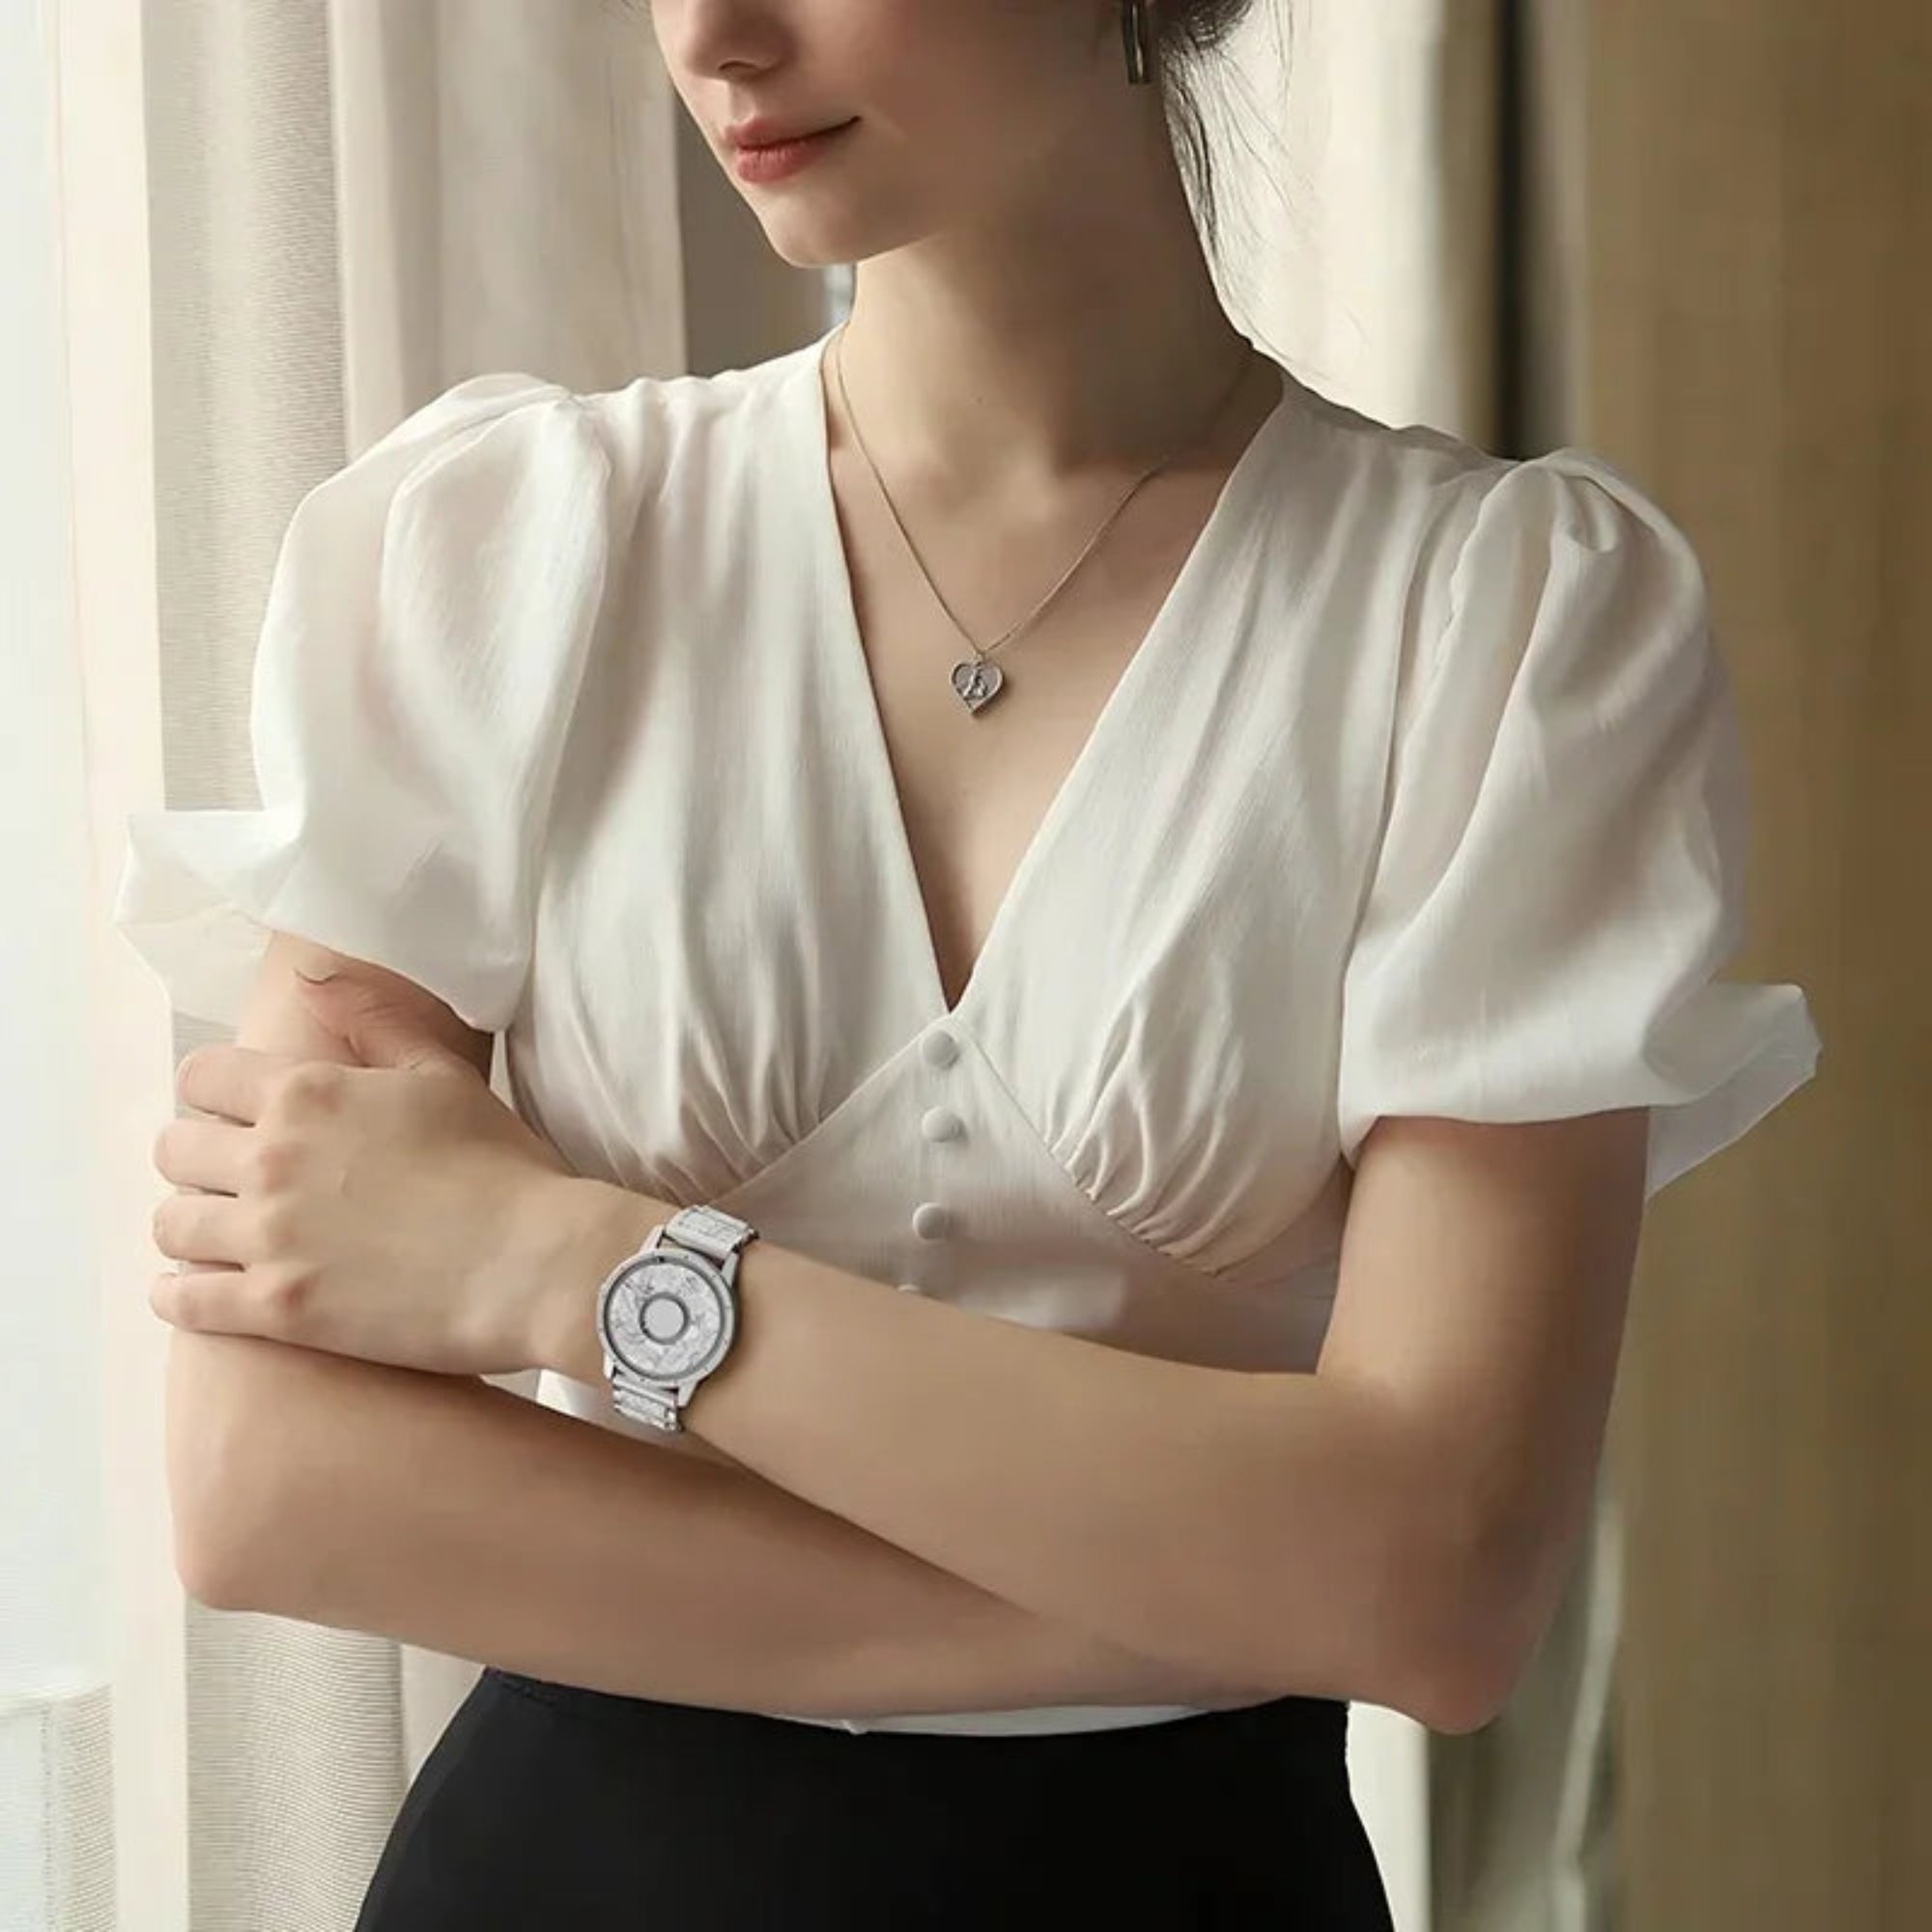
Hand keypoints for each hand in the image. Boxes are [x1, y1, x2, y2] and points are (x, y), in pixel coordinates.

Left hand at [147, 972, 578, 1375]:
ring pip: (170, 1225)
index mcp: (307, 1092)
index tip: (235, 1115)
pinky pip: (182, 1300)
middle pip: (173, 1149)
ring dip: (190, 1228)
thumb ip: (374, 1023)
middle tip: (233, 1181)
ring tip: (222, 1239)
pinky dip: (181, 1295)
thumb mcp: (444, 1075)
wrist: (534, 1262)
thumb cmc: (502, 1165)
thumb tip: (314, 979)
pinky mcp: (275, 1307)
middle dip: (197, 1161)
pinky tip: (203, 1293)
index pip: (202, 1077)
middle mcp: (272, 1157)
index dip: (212, 1094)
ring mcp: (268, 1236)